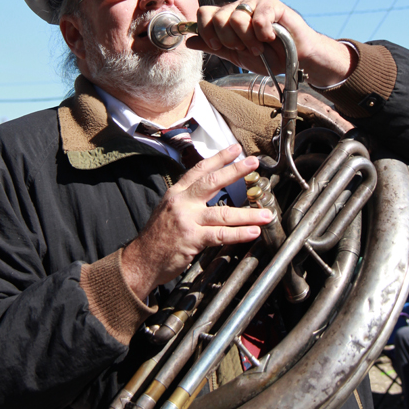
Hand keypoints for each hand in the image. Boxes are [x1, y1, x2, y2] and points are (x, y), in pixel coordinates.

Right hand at [121, 145, 272, 296]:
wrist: (141, 260)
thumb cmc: (157, 237)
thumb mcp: (168, 209)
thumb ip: (188, 199)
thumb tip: (210, 190)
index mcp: (177, 193)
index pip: (199, 169)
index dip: (219, 157)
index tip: (235, 148)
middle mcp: (182, 202)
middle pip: (212, 182)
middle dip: (235, 171)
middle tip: (253, 163)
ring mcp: (187, 220)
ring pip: (223, 213)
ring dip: (248, 214)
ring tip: (267, 213)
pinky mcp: (192, 239)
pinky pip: (221, 235)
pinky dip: (239, 233)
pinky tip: (253, 232)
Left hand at [189, 0, 356, 86]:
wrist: (296, 60)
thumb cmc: (269, 56)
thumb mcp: (236, 56)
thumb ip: (213, 47)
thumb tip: (188, 41)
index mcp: (227, 18)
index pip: (204, 14)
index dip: (207, 32)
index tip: (219, 47)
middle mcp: (239, 8)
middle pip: (217, 16)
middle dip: (229, 39)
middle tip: (245, 48)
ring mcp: (255, 4)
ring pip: (236, 16)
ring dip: (248, 38)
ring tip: (260, 45)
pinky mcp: (273, 4)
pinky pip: (258, 14)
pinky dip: (263, 31)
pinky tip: (271, 37)